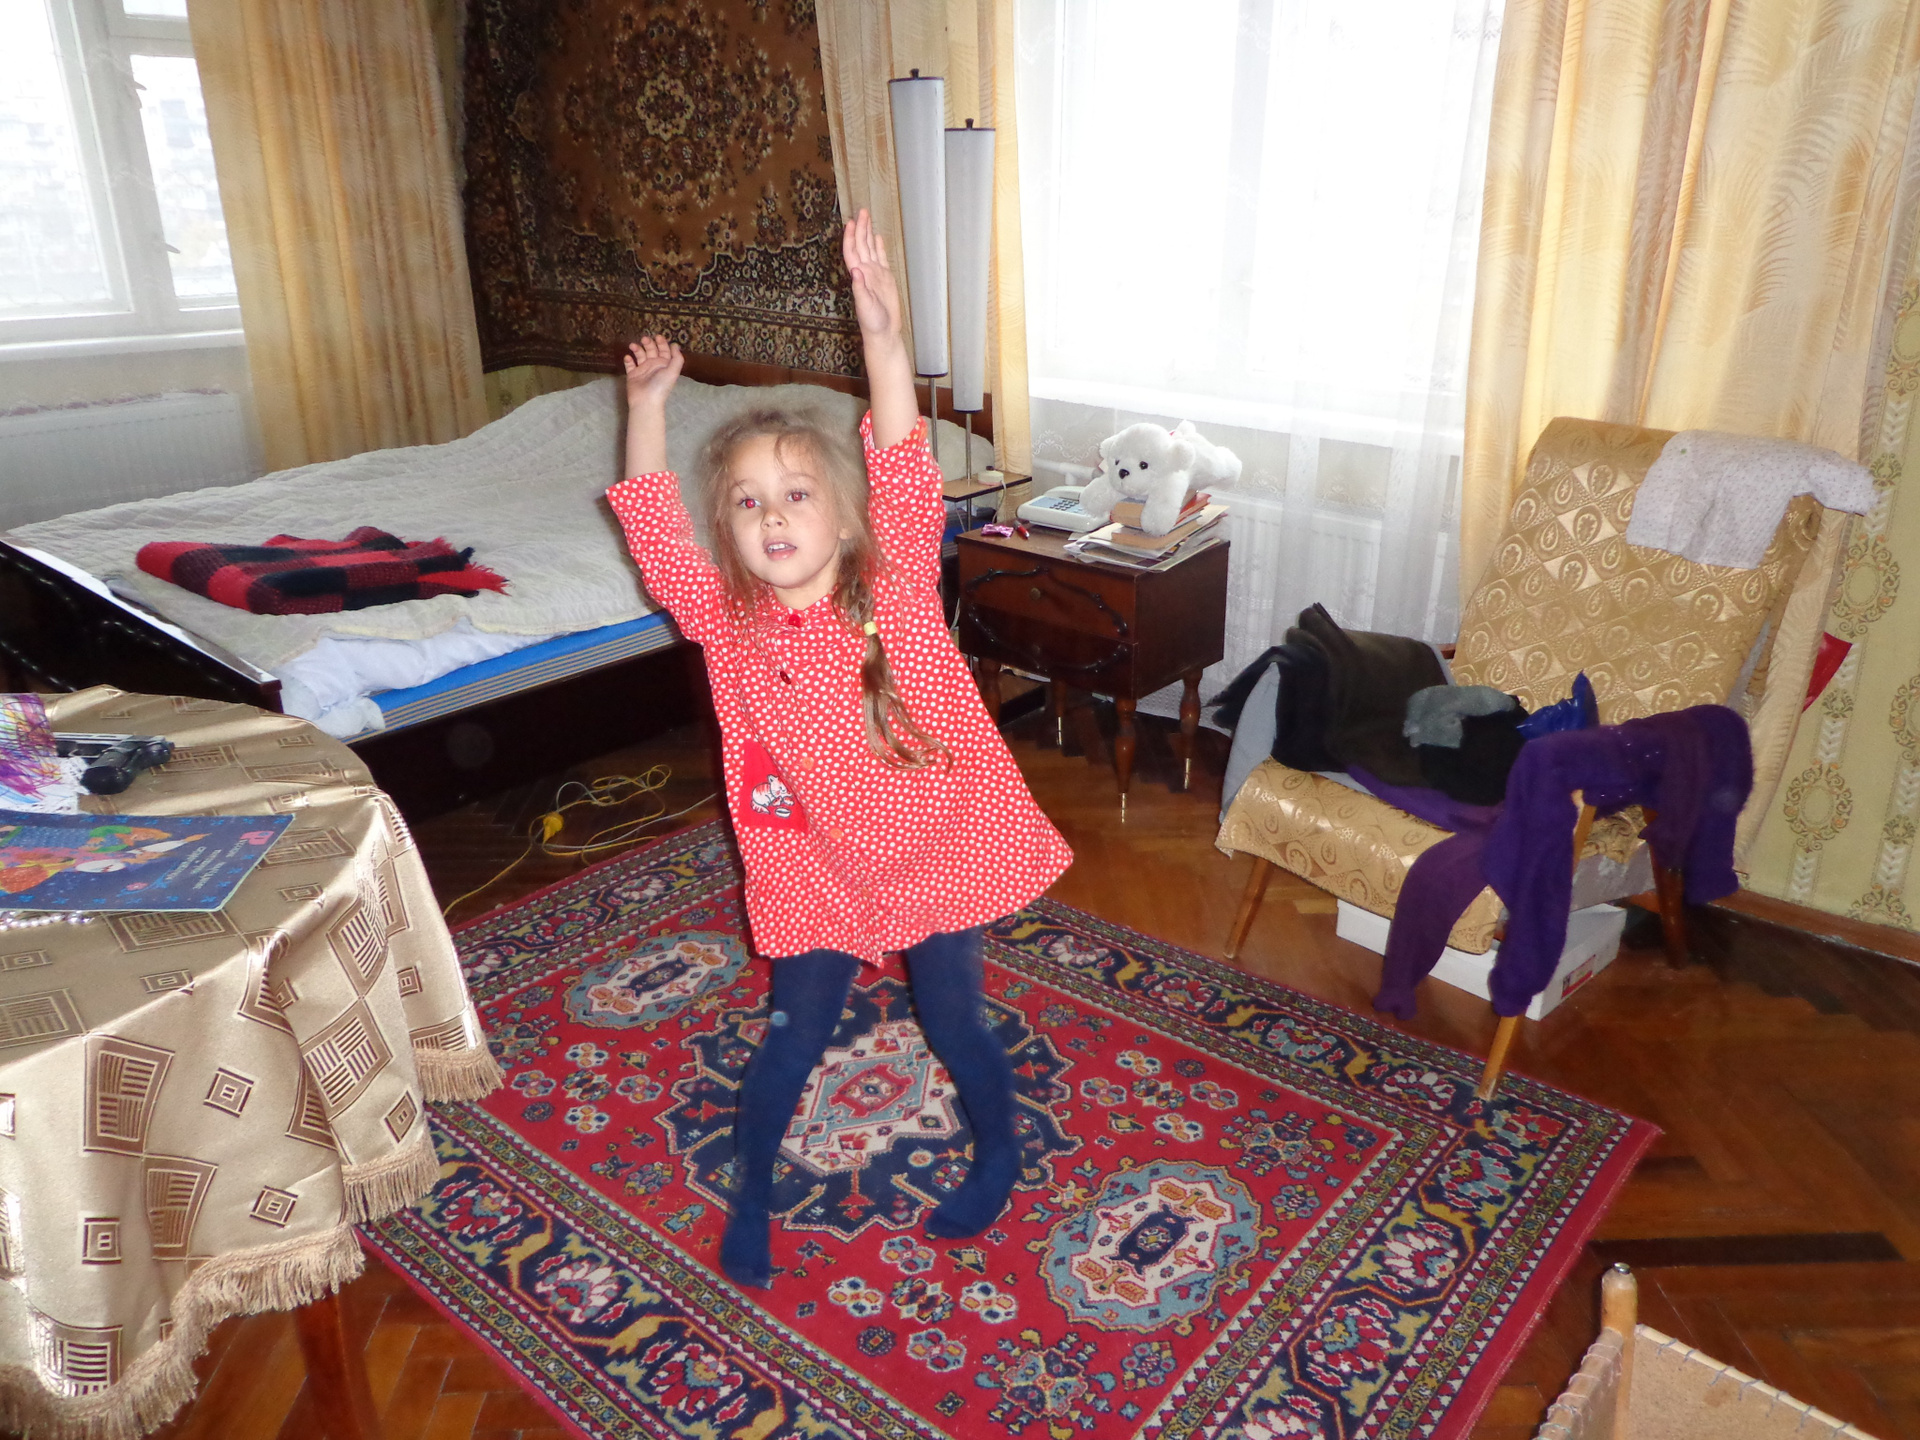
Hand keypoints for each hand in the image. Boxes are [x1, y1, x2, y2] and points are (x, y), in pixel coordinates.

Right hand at [623, 336, 682, 409]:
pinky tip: (628, 357)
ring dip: (637, 349)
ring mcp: (642, 370)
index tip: (657, 336)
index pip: (664, 350)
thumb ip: (677, 358)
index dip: (662, 342)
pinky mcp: (632, 374)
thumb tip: (675, 345)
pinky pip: (629, 364)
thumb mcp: (673, 371)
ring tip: (633, 346)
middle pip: (651, 350)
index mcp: (664, 365)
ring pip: (639, 355)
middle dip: (648, 343)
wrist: (646, 400)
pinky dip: (628, 359)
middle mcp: (653, 366)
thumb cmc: (661, 386)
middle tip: (644, 339)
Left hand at [843, 210, 903, 345]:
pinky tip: (878, 237)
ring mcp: (875, 274)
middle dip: (861, 228)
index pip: (852, 252)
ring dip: (868, 233)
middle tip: (862, 211)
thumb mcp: (865, 306)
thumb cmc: (872, 322)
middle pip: (861, 245)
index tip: (851, 222)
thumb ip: (860, 289)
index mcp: (859, 276)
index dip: (851, 237)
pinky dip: (879, 246)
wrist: (884, 332)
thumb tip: (856, 270)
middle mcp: (866, 272)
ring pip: (870, 248)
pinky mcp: (885, 278)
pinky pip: (881, 258)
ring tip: (867, 217)